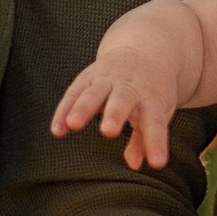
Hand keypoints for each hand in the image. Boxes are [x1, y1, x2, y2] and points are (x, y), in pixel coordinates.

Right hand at [50, 2, 203, 172]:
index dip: (156, 142)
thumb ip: (146, 139)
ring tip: (73, 125)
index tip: (158, 163)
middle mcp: (129, 85)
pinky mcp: (88, 76)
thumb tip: (136, 165)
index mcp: (153, 96)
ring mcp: (107, 78)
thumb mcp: (158, 112)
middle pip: (122, 99)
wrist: (144, 50)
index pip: (156, 120)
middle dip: (114, 114)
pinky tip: (57, 130)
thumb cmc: (153, 92)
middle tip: (109, 131)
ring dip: (83, 108)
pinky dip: (64, 110)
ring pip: (93, 93)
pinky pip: (73, 93)